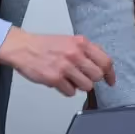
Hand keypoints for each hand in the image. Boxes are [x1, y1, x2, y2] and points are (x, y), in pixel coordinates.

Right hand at [0, 28, 115, 96]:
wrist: (23, 48)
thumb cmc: (45, 45)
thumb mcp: (69, 41)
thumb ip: (86, 50)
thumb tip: (101, 65)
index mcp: (81, 43)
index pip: (105, 61)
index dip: (110, 74)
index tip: (111, 81)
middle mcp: (75, 54)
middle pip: (97, 76)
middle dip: (92, 79)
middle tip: (83, 78)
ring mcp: (65, 67)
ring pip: (86, 86)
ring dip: (79, 85)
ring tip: (69, 79)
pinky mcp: (55, 78)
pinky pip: (71, 92)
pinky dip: (67, 90)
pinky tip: (59, 82)